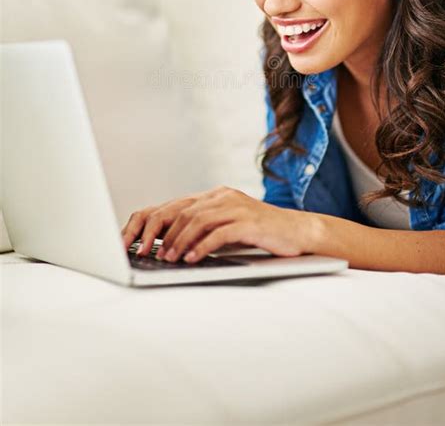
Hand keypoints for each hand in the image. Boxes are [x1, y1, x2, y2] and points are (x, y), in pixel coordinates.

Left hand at [121, 185, 317, 262]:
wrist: (299, 232)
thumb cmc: (261, 234)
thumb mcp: (228, 229)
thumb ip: (204, 231)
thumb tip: (170, 246)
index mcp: (214, 197)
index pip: (175, 206)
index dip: (152, 223)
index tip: (135, 243)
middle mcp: (222, 197)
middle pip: (181, 211)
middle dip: (159, 233)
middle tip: (145, 253)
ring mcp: (236, 206)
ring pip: (197, 220)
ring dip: (178, 241)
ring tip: (168, 259)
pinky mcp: (249, 221)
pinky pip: (219, 232)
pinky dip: (202, 246)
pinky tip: (193, 259)